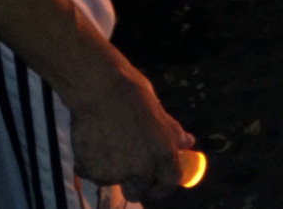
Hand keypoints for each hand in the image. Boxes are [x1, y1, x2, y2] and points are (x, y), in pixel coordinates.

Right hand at [69, 68, 194, 203]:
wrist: (101, 90)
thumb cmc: (133, 95)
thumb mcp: (159, 113)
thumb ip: (172, 133)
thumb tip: (188, 143)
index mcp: (164, 153)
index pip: (170, 183)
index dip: (163, 185)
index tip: (157, 183)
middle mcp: (142, 168)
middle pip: (140, 192)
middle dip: (136, 184)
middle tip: (128, 169)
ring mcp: (116, 172)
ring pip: (115, 183)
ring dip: (113, 173)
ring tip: (109, 146)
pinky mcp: (94, 172)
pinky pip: (94, 176)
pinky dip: (94, 166)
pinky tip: (94, 144)